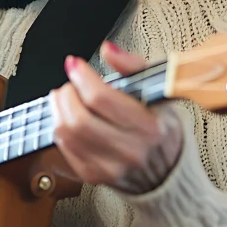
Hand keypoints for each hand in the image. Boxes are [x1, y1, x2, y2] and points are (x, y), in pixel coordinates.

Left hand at [50, 42, 182, 194]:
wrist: (168, 174)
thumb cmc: (162, 130)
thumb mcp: (159, 93)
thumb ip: (133, 67)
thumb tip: (109, 50)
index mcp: (150, 128)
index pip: (102, 99)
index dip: (82, 77)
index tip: (76, 65)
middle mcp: (131, 151)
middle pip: (79, 119)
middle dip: (67, 94)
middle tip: (70, 84)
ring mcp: (111, 167)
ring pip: (67, 134)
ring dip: (59, 109)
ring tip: (65, 98)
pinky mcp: (94, 176)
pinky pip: (64, 148)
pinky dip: (60, 127)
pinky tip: (68, 118)